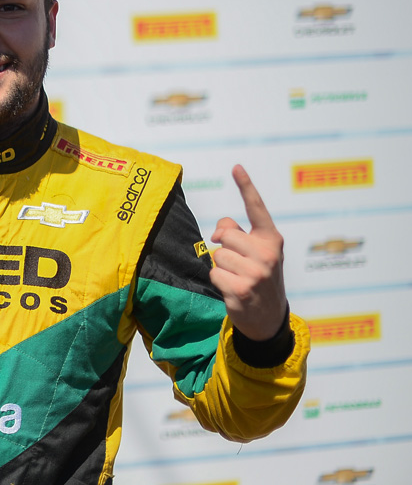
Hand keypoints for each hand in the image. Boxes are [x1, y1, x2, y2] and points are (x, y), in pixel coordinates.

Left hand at [209, 165, 288, 340]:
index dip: (245, 186)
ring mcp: (256, 272)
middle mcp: (267, 253)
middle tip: (238, 263)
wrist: (268, 317)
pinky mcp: (241, 289)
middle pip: (225, 234)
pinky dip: (217, 281)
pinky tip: (232, 290)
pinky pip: (213, 273)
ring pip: (217, 254)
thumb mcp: (256, 252)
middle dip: (224, 246)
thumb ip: (236, 233)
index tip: (236, 167)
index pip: (256, 208)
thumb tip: (217, 233)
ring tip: (237, 277)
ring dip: (221, 266)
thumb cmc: (257, 276)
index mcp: (271, 239)